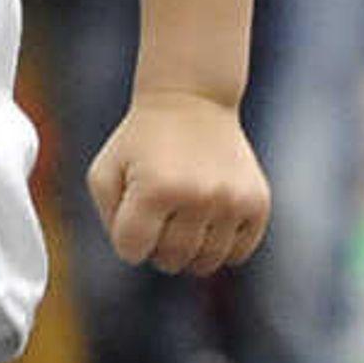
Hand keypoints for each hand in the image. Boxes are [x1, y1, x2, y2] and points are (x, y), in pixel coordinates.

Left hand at [87, 90, 270, 276]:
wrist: (193, 100)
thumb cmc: (141, 142)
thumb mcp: (105, 172)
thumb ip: (111, 222)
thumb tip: (143, 258)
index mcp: (155, 191)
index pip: (132, 252)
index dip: (128, 236)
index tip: (133, 208)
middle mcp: (198, 197)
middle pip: (170, 259)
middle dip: (158, 244)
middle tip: (160, 211)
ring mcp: (231, 201)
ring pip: (206, 262)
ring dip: (190, 249)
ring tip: (185, 217)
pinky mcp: (258, 203)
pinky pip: (239, 254)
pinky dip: (223, 246)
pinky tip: (212, 220)